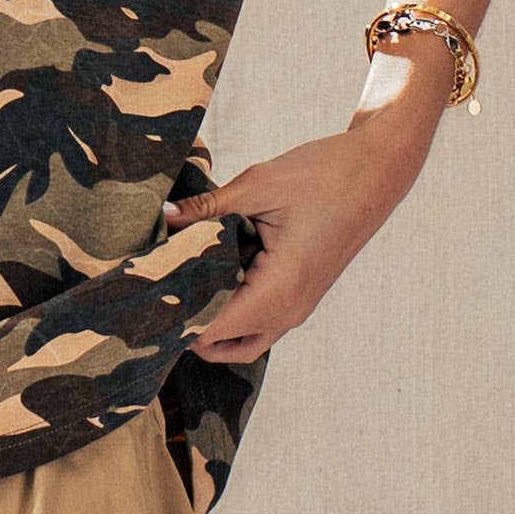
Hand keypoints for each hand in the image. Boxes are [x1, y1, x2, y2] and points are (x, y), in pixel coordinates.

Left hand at [161, 128, 416, 359]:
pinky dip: (226, 314)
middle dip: (182, 324)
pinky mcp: (298, 296)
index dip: (172, 320)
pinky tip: (202, 278)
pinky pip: (255, 322)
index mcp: (281, 290)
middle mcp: (290, 311)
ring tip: (170, 288)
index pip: (212, 328)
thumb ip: (207, 208)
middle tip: (143, 295)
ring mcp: (297, 308)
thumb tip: (161, 218)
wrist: (378, 171)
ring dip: (205, 324)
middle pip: (221, 342)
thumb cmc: (326, 174)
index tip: (136, 303)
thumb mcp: (258, 184)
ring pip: (239, 340)